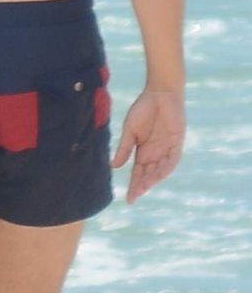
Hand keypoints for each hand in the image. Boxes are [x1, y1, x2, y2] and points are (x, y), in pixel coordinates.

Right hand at [111, 89, 184, 203]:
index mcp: (142, 152)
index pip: (138, 174)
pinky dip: (165, 168)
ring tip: (143, 188)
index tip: (128, 200)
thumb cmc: (143, 108)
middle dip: (141, 186)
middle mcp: (155, 154)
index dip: (134, 186)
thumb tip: (114, 166)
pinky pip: (172, 160)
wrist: (159, 92)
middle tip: (134, 197)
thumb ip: (124, 149)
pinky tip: (158, 176)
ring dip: (152, 180)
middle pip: (148, 175)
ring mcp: (167, 149)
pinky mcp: (176, 143)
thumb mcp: (130, 131)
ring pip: (160, 170)